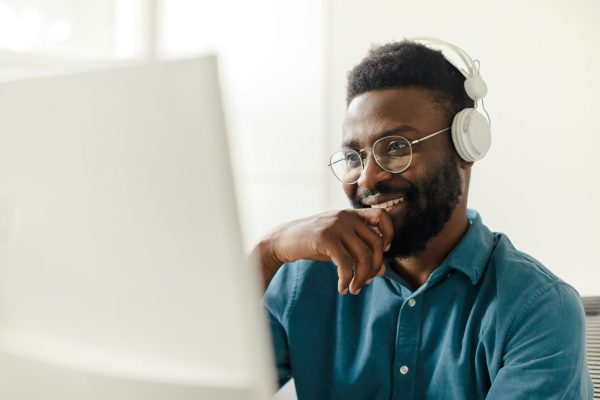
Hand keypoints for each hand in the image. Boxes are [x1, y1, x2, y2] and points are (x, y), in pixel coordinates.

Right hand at [256, 209, 393, 293]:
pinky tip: (341, 288)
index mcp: (351, 214)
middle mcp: (346, 216)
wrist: (282, 241)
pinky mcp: (325, 238)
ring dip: (361, 278)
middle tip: (365, 282)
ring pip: (363, 256)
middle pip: (376, 243)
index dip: (388, 235)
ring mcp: (336, 226)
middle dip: (374, 267)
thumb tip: (381, 270)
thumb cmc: (312, 244)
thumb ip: (358, 251)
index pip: (382, 217)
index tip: (380, 253)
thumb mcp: (338, 243)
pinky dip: (346, 280)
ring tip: (352, 289)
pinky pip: (346, 264)